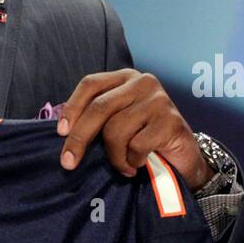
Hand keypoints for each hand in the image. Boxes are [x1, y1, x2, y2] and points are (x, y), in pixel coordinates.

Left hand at [55, 69, 213, 190]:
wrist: (183, 158)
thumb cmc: (144, 139)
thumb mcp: (117, 122)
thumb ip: (96, 118)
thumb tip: (62, 131)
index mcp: (125, 78)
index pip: (90, 84)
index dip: (72, 108)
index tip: (60, 132)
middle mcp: (142, 82)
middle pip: (99, 108)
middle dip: (79, 138)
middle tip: (68, 163)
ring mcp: (159, 100)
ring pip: (116, 130)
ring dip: (114, 156)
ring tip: (123, 165)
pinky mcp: (171, 121)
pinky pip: (136, 145)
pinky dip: (133, 161)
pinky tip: (139, 164)